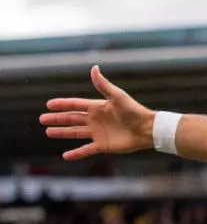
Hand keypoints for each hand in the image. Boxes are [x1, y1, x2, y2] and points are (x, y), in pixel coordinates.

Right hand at [40, 66, 155, 159]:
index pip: (75, 105)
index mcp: (98, 107)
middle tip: (42, 119)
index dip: (63, 104)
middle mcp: (96, 120)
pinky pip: (86, 150)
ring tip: (48, 132)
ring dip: (62, 132)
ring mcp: (98, 133)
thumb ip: (103, 85)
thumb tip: (94, 68)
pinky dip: (76, 153)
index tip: (49, 104)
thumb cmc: (134, 111)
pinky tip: (65, 155)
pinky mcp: (103, 145)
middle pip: (72, 119)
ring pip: (75, 133)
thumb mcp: (117, 96)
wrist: (147, 129)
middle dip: (57, 119)